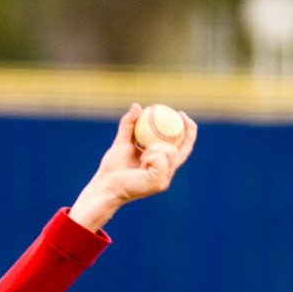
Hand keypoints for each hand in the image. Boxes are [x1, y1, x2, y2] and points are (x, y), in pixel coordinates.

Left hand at [67, 103, 197, 232]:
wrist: (105, 186)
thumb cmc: (112, 169)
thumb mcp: (122, 142)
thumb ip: (129, 125)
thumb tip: (137, 105)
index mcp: (161, 166)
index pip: (181, 148)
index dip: (187, 131)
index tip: (181, 114)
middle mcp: (166, 174)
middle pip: (181, 149)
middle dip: (181, 133)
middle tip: (178, 115)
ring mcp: (164, 180)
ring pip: (171, 152)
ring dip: (155, 147)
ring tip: (142, 154)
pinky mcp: (159, 182)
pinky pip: (161, 158)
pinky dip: (150, 156)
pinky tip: (141, 164)